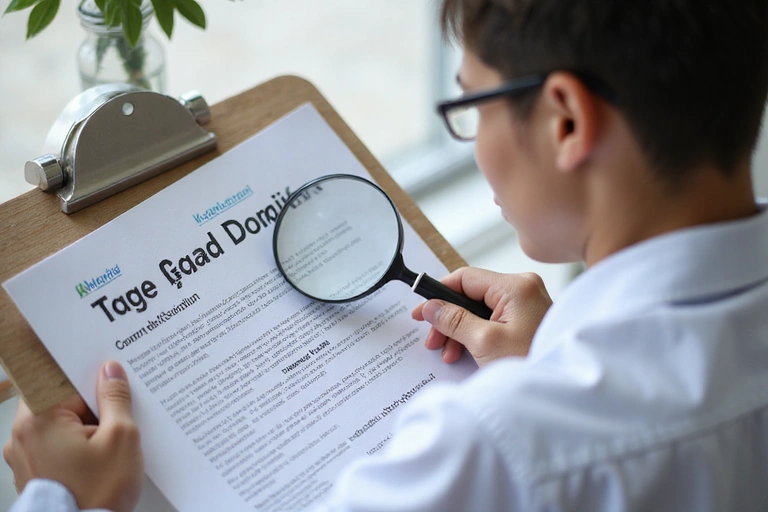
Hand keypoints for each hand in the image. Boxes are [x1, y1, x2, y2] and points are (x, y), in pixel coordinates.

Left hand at [3, 361, 143, 511]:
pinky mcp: (34, 473)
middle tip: (117, 416)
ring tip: (110, 442)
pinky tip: (99, 458)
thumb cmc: (99, 492)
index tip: (111, 383)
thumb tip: (110, 372)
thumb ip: (115, 397)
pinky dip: (77, 446)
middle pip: (61, 401)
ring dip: (86, 427)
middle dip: (91, 406)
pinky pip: (57, 445)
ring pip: (60, 424)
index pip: (66, 380)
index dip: (92, 380)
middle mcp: (22, 436)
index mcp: (38, 419)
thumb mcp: (121, 436)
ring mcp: (25, 457)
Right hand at [412, 268, 551, 366]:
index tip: (422, 311)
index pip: (465, 278)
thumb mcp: (485, 342)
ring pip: (479, 308)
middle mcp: (522, 288)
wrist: (564, 391)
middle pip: (471, 294)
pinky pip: (492, 318)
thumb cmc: (532, 363)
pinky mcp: (526, 317)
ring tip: (448, 353)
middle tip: (433, 339)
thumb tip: (431, 307)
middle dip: (449, 318)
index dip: (439, 294)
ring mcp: (526, 302)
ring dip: (459, 329)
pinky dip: (475, 333)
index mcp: (515, 286)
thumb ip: (454, 320)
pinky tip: (464, 351)